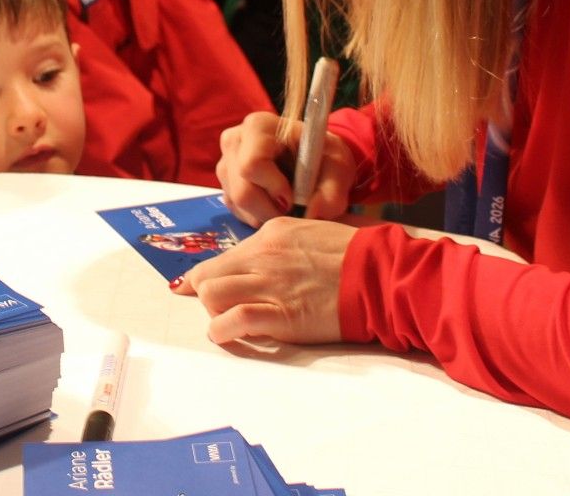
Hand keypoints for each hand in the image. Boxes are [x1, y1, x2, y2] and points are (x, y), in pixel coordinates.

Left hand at [173, 215, 359, 345]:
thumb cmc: (353, 255)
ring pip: (212, 295)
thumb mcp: (309, 234)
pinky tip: (228, 335)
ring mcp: (269, 285)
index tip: (191, 287)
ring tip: (228, 322)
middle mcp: (262, 257)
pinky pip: (233, 320)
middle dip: (204, 294)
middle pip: (207, 275)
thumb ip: (281, 246)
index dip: (204, 276)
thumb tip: (264, 260)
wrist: (378, 274)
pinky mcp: (280, 315)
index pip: (222, 257)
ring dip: (213, 312)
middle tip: (218, 308)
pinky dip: (222, 330)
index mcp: (270, 236)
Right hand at [215, 111, 356, 226]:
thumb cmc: (324, 157)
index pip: (252, 164)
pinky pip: (237, 211)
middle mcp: (234, 141)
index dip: (274, 188)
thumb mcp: (338, 169)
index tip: (295, 198)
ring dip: (266, 215)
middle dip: (270, 210)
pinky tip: (275, 204)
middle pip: (242, 191)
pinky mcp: (225, 184)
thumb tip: (312, 212)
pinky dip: (258, 216)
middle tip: (294, 212)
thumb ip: (332, 191)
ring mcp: (225, 164)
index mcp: (258, 126)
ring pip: (238, 204)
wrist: (314, 160)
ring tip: (288, 205)